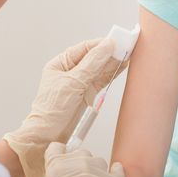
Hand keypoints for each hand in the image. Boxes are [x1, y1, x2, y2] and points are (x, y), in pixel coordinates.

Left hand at [3, 37, 125, 176]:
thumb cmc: (51, 109)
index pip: (84, 48)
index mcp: (60, 64)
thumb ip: (92, 64)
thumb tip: (107, 46)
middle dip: (109, 52)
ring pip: (100, 68)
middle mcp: (71, 72)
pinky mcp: (89, 95)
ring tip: (128, 53)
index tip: (115, 41)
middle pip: (94, 57)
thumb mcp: (73, 82)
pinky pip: (103, 80)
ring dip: (114, 62)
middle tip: (126, 45)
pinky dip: (113, 73)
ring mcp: (80, 84)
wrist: (48, 135)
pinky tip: (123, 66)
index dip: (100, 44)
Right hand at [32, 143, 124, 176]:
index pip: (56, 148)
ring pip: (98, 162)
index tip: (59, 161)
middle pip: (79, 153)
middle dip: (77, 165)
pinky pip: (118, 170)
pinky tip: (113, 176)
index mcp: (56, 167)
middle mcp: (78, 163)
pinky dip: (115, 173)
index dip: (56, 155)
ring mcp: (99, 171)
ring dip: (95, 171)